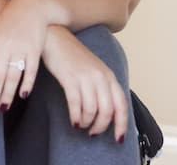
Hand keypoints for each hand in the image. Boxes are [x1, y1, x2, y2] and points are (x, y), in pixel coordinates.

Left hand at [0, 0, 47, 114]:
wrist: (30, 7)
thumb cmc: (6, 25)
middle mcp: (3, 46)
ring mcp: (20, 47)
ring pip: (13, 75)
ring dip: (8, 94)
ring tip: (3, 108)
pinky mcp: (35, 49)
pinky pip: (31, 70)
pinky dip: (27, 83)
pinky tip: (23, 95)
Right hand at [42, 26, 127, 142]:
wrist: (55, 38)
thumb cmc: (73, 57)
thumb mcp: (94, 70)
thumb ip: (103, 88)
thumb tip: (107, 114)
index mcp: (109, 76)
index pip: (121, 104)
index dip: (122, 124)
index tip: (118, 138)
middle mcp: (100, 77)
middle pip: (107, 111)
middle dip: (100, 126)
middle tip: (92, 132)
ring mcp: (85, 77)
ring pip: (92, 110)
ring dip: (86, 122)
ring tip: (81, 124)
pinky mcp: (70, 78)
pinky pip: (76, 104)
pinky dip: (76, 117)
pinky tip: (74, 121)